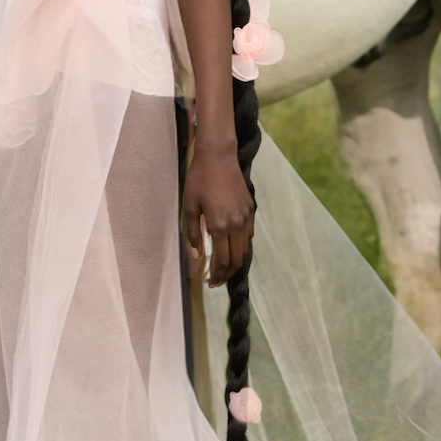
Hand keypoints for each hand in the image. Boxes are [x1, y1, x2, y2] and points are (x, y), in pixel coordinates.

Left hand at [182, 145, 254, 287]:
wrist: (218, 157)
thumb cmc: (199, 180)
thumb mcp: (189, 207)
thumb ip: (193, 234)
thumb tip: (197, 257)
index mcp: (219, 225)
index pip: (222, 261)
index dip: (217, 276)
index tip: (209, 283)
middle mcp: (236, 224)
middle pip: (236, 259)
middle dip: (226, 274)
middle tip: (216, 281)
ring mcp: (246, 216)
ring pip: (244, 248)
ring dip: (235, 261)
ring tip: (223, 267)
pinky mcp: (250, 208)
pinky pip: (248, 234)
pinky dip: (240, 245)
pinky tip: (230, 246)